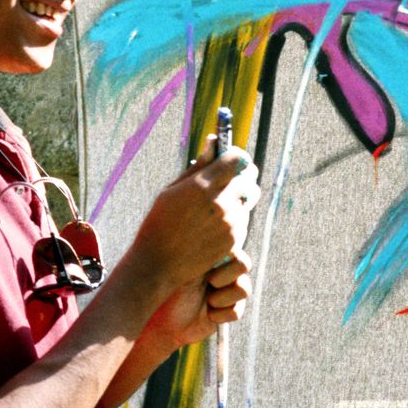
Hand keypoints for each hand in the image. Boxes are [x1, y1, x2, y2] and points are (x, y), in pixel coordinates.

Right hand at [127, 138, 259, 300]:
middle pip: (249, 178)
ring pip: (247, 200)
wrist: (158, 265)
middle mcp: (221, 201)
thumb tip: (212, 142)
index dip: (236, 156)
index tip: (231, 159)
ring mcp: (230, 222)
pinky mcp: (234, 239)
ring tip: (215, 207)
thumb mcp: (172, 191)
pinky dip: (234, 219)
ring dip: (237, 199)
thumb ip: (197, 167)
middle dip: (241, 177)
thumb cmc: (159, 223)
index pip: (238, 159)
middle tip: (229, 181)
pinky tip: (214, 226)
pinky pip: (243, 221)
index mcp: (203, 184)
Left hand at [144, 250, 253, 350]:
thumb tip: (220, 243)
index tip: (207, 267)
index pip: (232, 246)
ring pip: (244, 289)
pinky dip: (222, 315)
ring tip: (208, 302)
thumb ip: (199, 255)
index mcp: (211, 256)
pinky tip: (208, 315)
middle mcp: (222, 271)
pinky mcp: (227, 312)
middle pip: (244, 265)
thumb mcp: (178, 268)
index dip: (227, 255)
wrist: (160, 325)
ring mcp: (226, 292)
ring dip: (224, 297)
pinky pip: (237, 310)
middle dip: (226, 277)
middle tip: (210, 282)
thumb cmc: (162, 290)